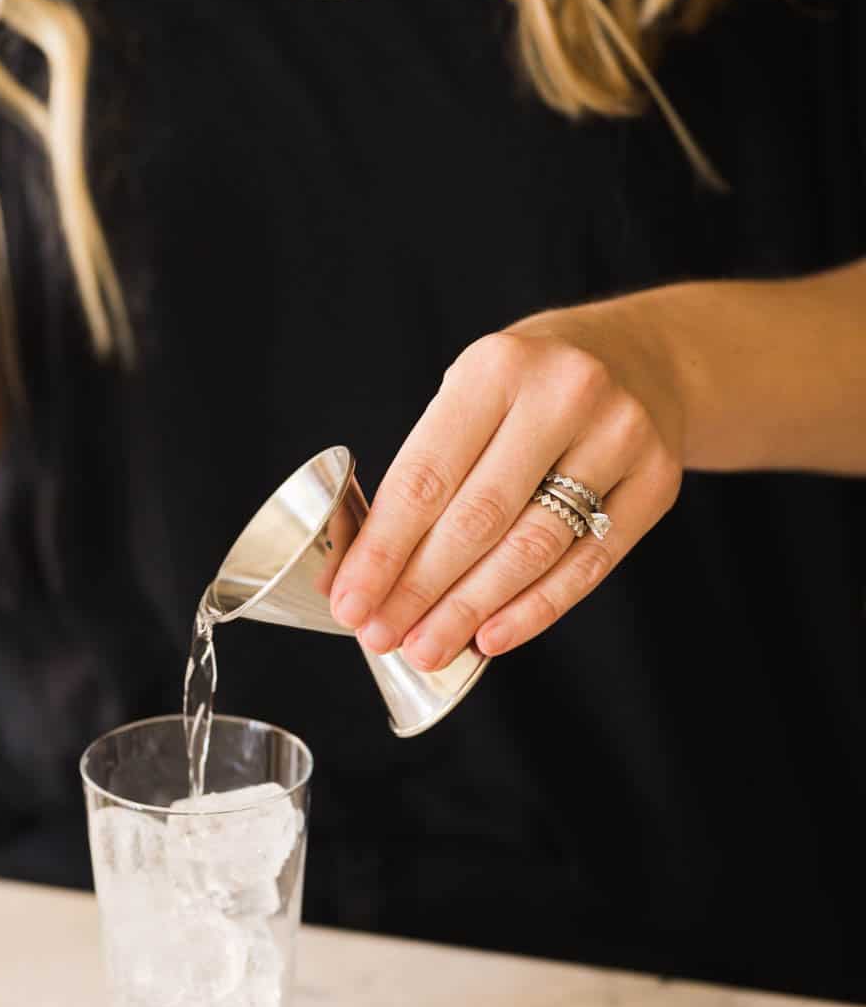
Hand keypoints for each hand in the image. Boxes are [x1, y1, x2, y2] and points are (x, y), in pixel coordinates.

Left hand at [329, 311, 683, 662]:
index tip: (350, 602)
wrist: (639, 358)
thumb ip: (425, 475)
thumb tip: (366, 574)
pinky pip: (587, 565)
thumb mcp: (469, 398)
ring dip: (470, 609)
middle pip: (478, 519)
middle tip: (381, 636)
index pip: (426, 477)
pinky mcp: (656, 482)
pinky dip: (534, 610)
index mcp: (497, 366)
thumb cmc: (527, 389)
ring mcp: (619, 438)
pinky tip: (490, 638)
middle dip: (420, 589)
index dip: (383, 550)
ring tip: (427, 648)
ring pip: (532, 549)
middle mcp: (564, 395)